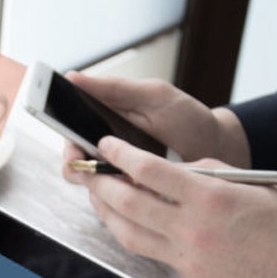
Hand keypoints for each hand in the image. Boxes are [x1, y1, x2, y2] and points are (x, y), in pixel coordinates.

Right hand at [59, 72, 250, 179]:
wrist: (219, 151)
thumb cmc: (188, 119)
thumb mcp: (154, 96)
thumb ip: (115, 88)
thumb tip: (74, 77)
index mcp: (105, 119)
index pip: (69, 124)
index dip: (58, 124)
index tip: (57, 121)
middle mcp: (106, 148)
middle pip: (72, 157)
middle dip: (73, 158)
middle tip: (84, 156)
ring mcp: (116, 173)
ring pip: (86, 181)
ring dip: (93, 179)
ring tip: (111, 172)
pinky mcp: (129, 195)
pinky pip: (108, 200)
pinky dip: (112, 196)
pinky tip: (127, 188)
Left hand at [82, 137, 276, 277]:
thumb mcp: (249, 182)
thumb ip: (205, 173)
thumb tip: (169, 169)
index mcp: (210, 197)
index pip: (149, 171)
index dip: (120, 156)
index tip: (106, 146)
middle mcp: (193, 227)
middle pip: (127, 203)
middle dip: (99, 184)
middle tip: (86, 170)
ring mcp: (188, 255)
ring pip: (127, 232)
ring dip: (105, 211)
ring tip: (96, 195)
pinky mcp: (189, 274)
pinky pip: (146, 251)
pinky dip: (128, 233)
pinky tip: (122, 222)